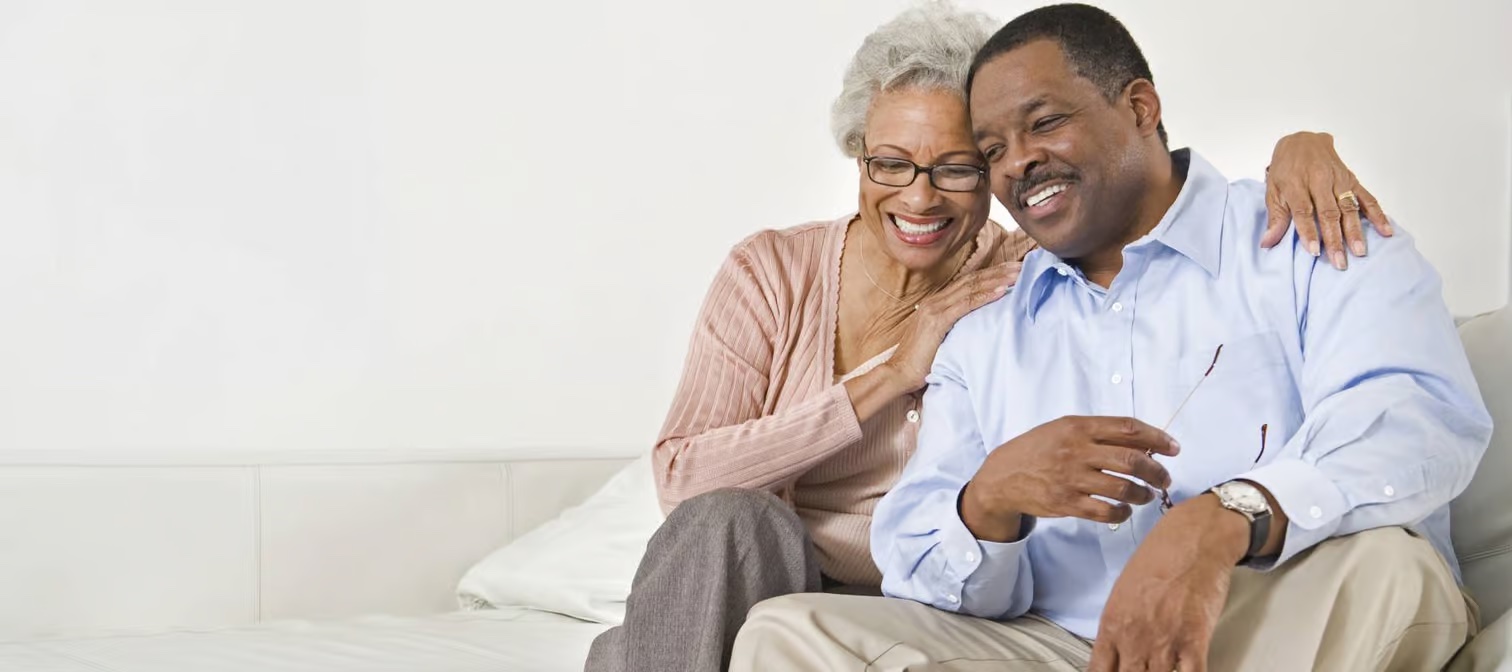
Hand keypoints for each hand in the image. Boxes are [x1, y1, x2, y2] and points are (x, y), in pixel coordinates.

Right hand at [879, 261, 1019, 392]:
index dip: (991, 274)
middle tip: (1022, 265)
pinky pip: (965, 304)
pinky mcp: (936, 321)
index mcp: (936, 303)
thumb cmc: (921, 362)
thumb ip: (954, 327)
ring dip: (996, 279)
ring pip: (971, 287)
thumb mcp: (940, 339)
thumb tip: (977, 327)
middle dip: (999, 271)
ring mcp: (934, 309)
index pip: (968, 283)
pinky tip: (1001, 291)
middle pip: (972, 280)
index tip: (1013, 270)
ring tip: (1017, 274)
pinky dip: (984, 296)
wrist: (898, 373)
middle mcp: (935, 301)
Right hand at [961, 416, 1178, 541]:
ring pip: (1123, 488)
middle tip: (1164, 479)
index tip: (1173, 448)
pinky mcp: (1066, 503)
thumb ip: (1098, 433)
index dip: (1157, 437)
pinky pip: (1105, 511)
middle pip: (1132, 460)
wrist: (1004, 475)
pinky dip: (1122, 512)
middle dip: (1156, 471)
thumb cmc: (1039, 449)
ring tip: (1146, 495)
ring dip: (1143, 494)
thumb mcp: (1063, 429)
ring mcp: (1071, 478)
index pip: (1127, 428)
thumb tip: (1143, 443)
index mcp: (1078, 427)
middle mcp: (1076, 450)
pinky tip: (1125, 510)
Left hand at [1090, 495, 1248, 671]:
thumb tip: (1117, 651)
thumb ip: (1119, 625)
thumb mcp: (1124, 591)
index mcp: (1112, 625)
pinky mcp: (1195, 641)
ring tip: (1163, 668)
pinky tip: (1186, 671)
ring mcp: (1164, 642)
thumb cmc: (1159, 558)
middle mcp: (1134, 638)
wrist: (1194, 539)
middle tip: (1142, 670)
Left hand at [1261, 131, 1390, 270]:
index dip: (1309, 231)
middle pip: (1328, 213)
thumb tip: (1267, 243)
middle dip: (1335, 239)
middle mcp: (1319, 181)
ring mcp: (1338, 180)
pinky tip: (1385, 231)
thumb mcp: (1273, 190)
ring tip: (1359, 251)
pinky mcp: (1352, 179)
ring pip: (1348, 208)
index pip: (1303, 211)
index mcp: (1296, 184)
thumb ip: (1275, 217)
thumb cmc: (1286, 168)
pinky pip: (1367, 198)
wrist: (1302, 140)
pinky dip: (1377, 214)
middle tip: (1339, 261)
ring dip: (1355, 231)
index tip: (1314, 251)